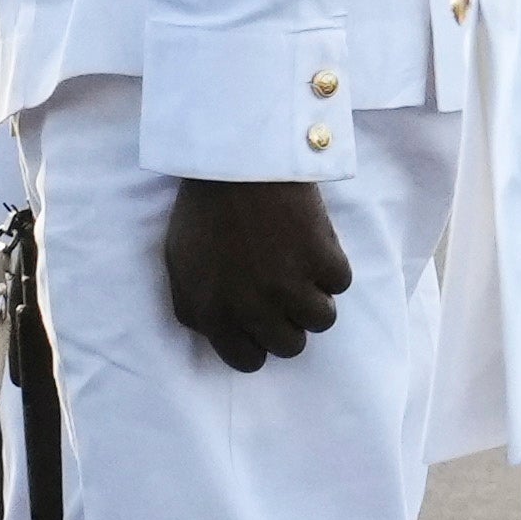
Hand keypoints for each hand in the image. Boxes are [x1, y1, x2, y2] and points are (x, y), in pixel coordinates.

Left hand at [160, 175, 350, 369]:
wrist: (236, 158)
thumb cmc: (204, 209)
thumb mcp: (179, 264)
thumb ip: (195, 306)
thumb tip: (216, 332)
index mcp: (213, 312)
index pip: (247, 361)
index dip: (258, 341)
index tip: (263, 321)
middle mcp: (251, 308)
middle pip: (289, 347)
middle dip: (289, 321)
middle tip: (286, 291)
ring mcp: (289, 285)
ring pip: (322, 320)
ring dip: (316, 296)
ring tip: (302, 267)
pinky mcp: (320, 259)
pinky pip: (341, 282)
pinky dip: (332, 263)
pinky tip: (313, 240)